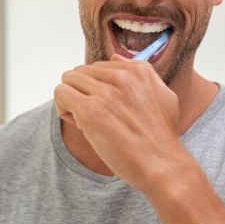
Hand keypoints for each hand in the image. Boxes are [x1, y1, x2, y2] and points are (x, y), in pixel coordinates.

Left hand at [54, 54, 183, 193]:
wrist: (163, 166)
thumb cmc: (161, 137)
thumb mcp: (163, 95)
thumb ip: (142, 73)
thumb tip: (115, 57)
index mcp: (138, 71)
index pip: (99, 67)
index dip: (97, 88)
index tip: (108, 108)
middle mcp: (122, 77)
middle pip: (81, 72)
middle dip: (82, 93)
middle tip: (96, 117)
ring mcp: (106, 93)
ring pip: (68, 80)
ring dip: (72, 101)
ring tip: (87, 121)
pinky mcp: (90, 110)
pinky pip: (61, 94)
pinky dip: (63, 109)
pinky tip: (80, 125)